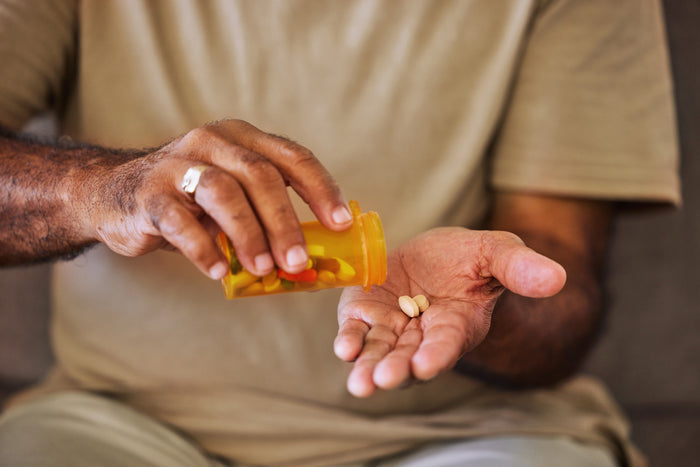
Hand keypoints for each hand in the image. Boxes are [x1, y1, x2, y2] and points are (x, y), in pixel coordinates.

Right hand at [84, 119, 351, 278]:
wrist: (116, 195)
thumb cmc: (190, 201)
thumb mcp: (233, 196)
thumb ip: (265, 215)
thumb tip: (311, 260)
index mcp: (243, 140)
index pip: (293, 157)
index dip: (321, 189)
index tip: (340, 223)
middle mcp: (213, 142)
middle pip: (261, 176)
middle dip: (285, 222)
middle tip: (299, 261)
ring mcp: (179, 164)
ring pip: (224, 193)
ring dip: (249, 235)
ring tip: (263, 269)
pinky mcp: (150, 193)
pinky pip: (181, 221)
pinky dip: (203, 248)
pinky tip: (217, 271)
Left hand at [334, 227, 565, 396]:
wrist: (436, 254)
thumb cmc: (471, 257)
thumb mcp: (497, 252)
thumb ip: (520, 267)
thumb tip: (557, 278)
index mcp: (458, 324)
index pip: (447, 343)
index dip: (437, 354)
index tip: (426, 364)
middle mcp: (423, 335)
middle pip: (408, 358)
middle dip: (397, 369)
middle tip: (383, 380)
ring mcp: (393, 327)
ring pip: (380, 352)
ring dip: (369, 366)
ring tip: (361, 383)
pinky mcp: (366, 312)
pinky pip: (358, 330)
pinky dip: (350, 340)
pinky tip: (345, 348)